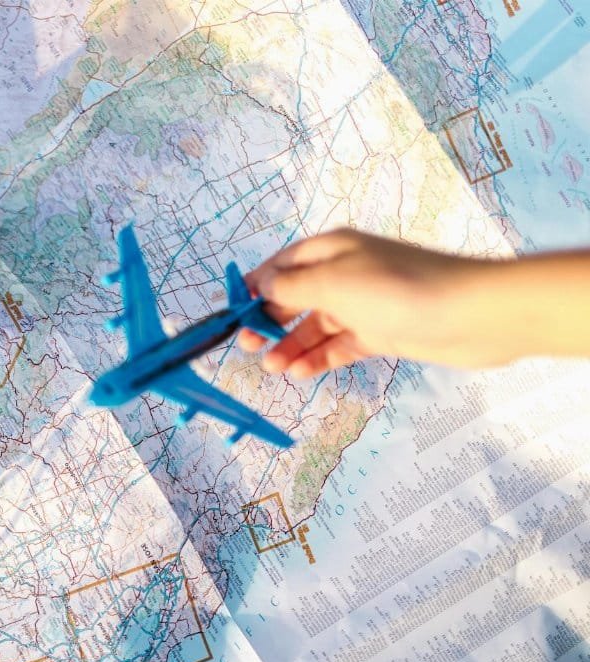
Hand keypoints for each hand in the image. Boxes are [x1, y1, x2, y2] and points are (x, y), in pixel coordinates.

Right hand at [238, 229, 502, 376]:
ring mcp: (363, 304)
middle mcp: (345, 273)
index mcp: (331, 250)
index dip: (255, 287)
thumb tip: (262, 286)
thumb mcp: (332, 282)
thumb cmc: (397, 289)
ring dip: (291, 345)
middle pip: (295, 297)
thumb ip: (291, 286)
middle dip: (269, 321)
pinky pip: (339, 345)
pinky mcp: (381, 332)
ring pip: (315, 325)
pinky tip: (301, 372)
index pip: (281, 265)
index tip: (232, 313)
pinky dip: (319, 357)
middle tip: (247, 346)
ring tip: (273, 367)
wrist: (470, 314)